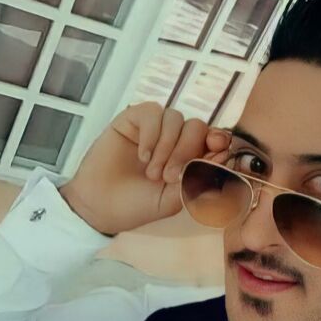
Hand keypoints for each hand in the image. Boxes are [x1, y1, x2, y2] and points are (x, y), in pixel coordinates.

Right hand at [59, 102, 231, 234]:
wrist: (99, 207)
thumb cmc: (136, 205)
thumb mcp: (174, 200)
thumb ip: (197, 179)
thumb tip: (221, 156)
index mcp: (188, 157)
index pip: (213, 139)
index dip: (219, 141)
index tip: (216, 151)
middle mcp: (174, 140)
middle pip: (196, 127)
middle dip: (186, 151)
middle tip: (168, 177)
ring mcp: (154, 129)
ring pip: (176, 118)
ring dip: (167, 147)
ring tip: (151, 172)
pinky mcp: (133, 120)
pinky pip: (152, 113)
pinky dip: (152, 135)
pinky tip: (143, 156)